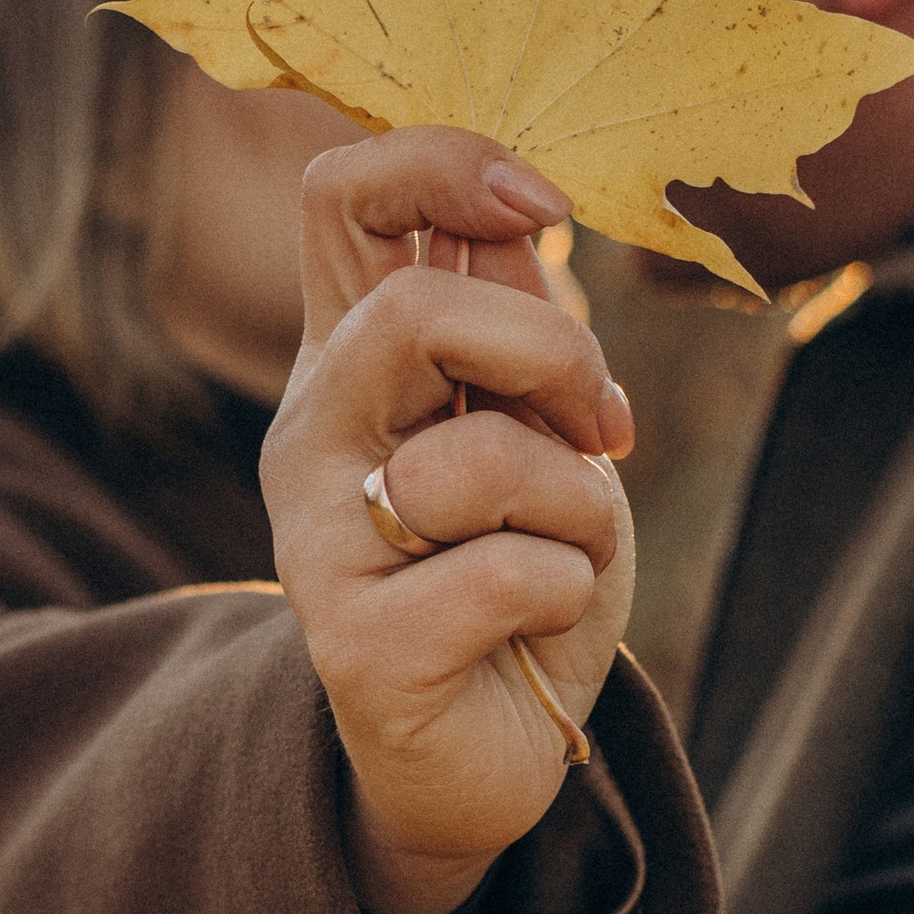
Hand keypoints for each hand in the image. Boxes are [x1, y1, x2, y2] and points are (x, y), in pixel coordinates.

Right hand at [262, 129, 637, 913]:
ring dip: (576, 504)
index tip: (544, 212)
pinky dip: (565, 590)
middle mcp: (313, 432)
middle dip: (549, 358)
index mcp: (353, 357)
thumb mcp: (540, 427)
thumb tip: (522, 219)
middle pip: (408, 315)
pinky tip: (538, 624)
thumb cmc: (521, 570)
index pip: (342, 195)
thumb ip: (517, 326)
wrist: (493, 746)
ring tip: (566, 551)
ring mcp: (318, 540)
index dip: (445, 167)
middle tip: (601, 425)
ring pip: (474, 461)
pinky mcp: (355, 646)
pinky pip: (504, 575)